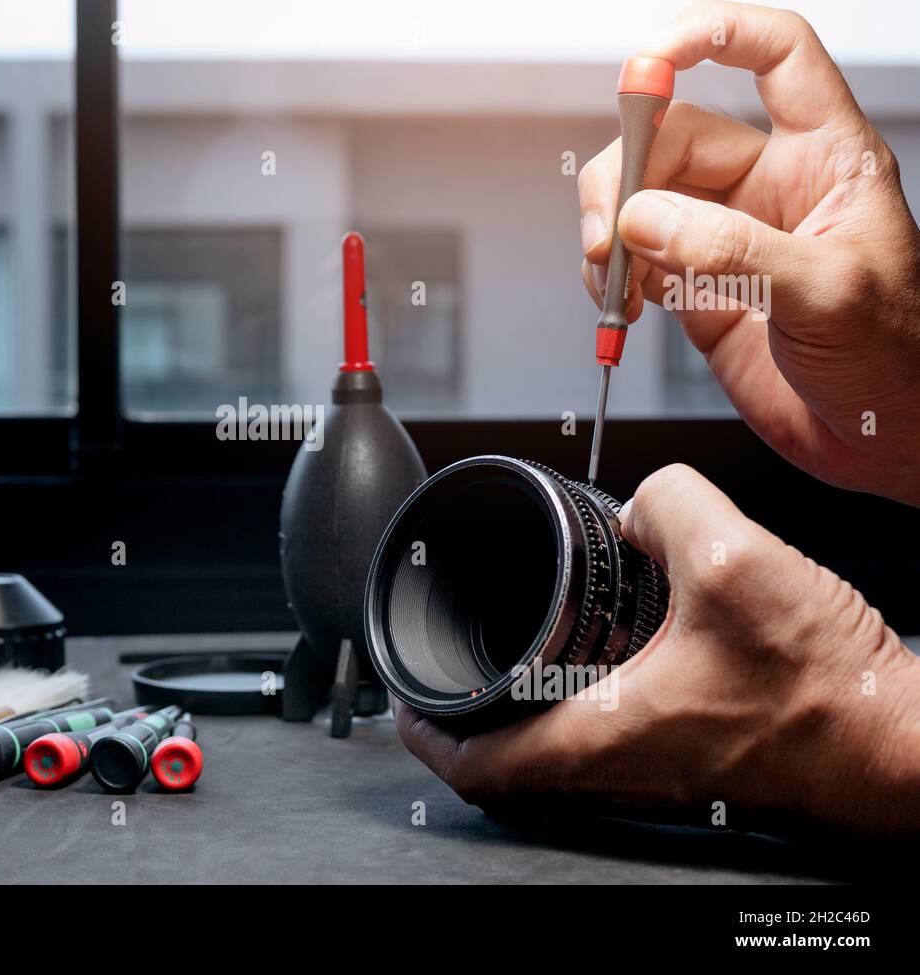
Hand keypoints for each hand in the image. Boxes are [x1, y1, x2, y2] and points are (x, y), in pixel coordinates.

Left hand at [395, 464, 919, 837]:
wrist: (903, 745)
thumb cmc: (833, 692)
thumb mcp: (736, 562)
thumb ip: (668, 505)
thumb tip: (639, 500)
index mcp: (610, 736)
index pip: (481, 764)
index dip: (424, 732)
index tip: (402, 699)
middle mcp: (626, 769)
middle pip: (509, 767)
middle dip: (464, 721)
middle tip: (447, 672)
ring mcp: (659, 773)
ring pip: (558, 758)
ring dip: (520, 715)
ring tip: (506, 661)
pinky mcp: (695, 759)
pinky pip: (610, 741)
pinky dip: (580, 706)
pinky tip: (603, 660)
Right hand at [578, 1, 919, 506]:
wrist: (878, 439)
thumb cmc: (894, 359)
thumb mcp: (826, 292)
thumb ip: (731, 248)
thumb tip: (645, 217)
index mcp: (826, 158)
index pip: (774, 56)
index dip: (711, 36)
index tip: (649, 59)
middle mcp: (770, 188)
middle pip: (675, 133)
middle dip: (627, 171)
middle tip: (609, 225)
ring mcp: (725, 237)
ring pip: (642, 196)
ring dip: (609, 229)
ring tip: (611, 273)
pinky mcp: (693, 287)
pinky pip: (633, 257)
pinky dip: (610, 275)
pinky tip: (619, 300)